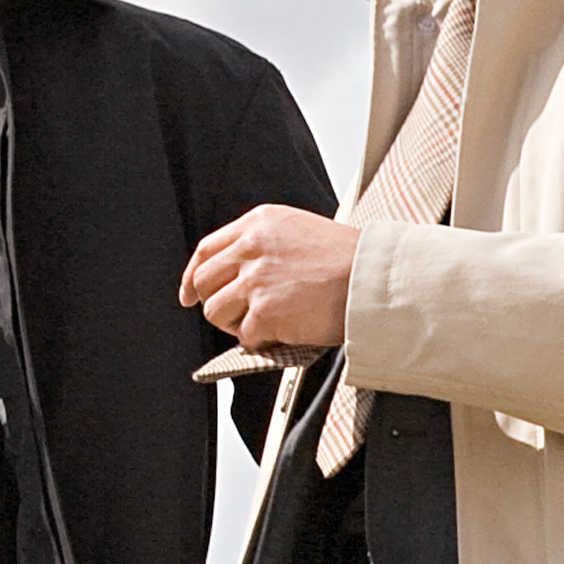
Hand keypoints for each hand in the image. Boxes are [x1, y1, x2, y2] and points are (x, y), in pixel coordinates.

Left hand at [184, 204, 358, 353]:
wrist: (374, 280)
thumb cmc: (349, 261)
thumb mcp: (298, 232)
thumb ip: (263, 245)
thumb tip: (236, 275)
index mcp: (259, 223)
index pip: (207, 249)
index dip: (193, 276)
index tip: (190, 294)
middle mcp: (252, 247)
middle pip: (203, 281)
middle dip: (215, 303)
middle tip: (237, 316)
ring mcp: (256, 279)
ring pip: (216, 311)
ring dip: (236, 324)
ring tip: (266, 324)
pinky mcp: (265, 311)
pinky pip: (245, 336)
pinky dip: (262, 341)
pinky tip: (285, 332)